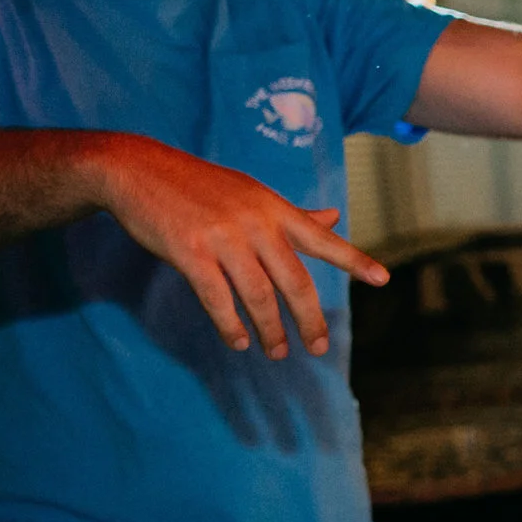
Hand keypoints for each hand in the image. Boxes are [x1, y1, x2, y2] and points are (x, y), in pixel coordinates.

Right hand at [95, 136, 386, 358]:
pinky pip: (217, 298)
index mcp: (274, 209)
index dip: (354, 260)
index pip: (322, 238)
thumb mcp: (253, 194)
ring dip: (270, 329)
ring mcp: (223, 237)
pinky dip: (231, 325)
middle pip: (295, 280)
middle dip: (309, 318)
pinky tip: (239, 341)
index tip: (383, 279)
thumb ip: (293, 214)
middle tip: (318, 346)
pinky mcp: (190, 251)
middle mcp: (256, 222)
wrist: (139, 170)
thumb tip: (334, 217)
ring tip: (277, 352)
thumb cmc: (201, 186)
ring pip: (259, 294)